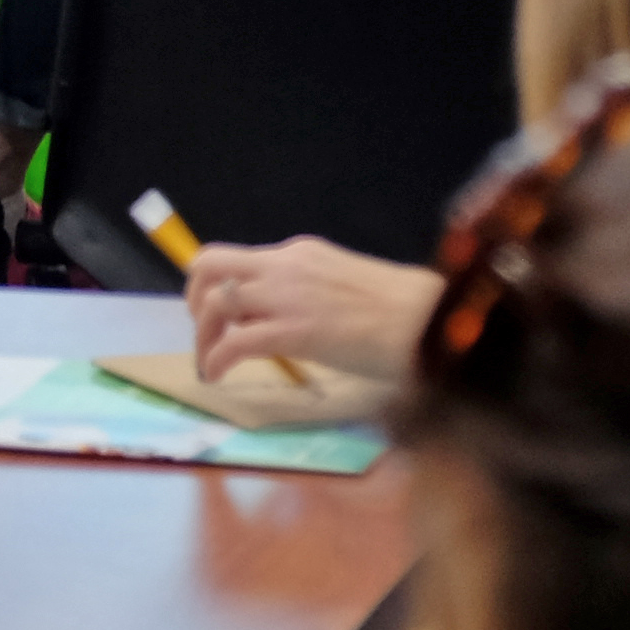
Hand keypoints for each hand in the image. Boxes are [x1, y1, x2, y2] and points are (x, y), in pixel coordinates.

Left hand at [186, 235, 436, 385]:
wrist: (433, 322)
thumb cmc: (406, 312)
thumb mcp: (348, 286)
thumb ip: (314, 293)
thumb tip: (295, 318)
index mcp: (301, 254)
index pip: (242, 259)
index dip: (223, 285)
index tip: (225, 312)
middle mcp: (285, 266)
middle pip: (209, 265)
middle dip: (196, 297)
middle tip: (207, 328)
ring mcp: (285, 297)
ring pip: (214, 303)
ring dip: (203, 334)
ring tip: (210, 359)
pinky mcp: (291, 332)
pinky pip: (232, 344)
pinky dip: (215, 359)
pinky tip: (218, 376)